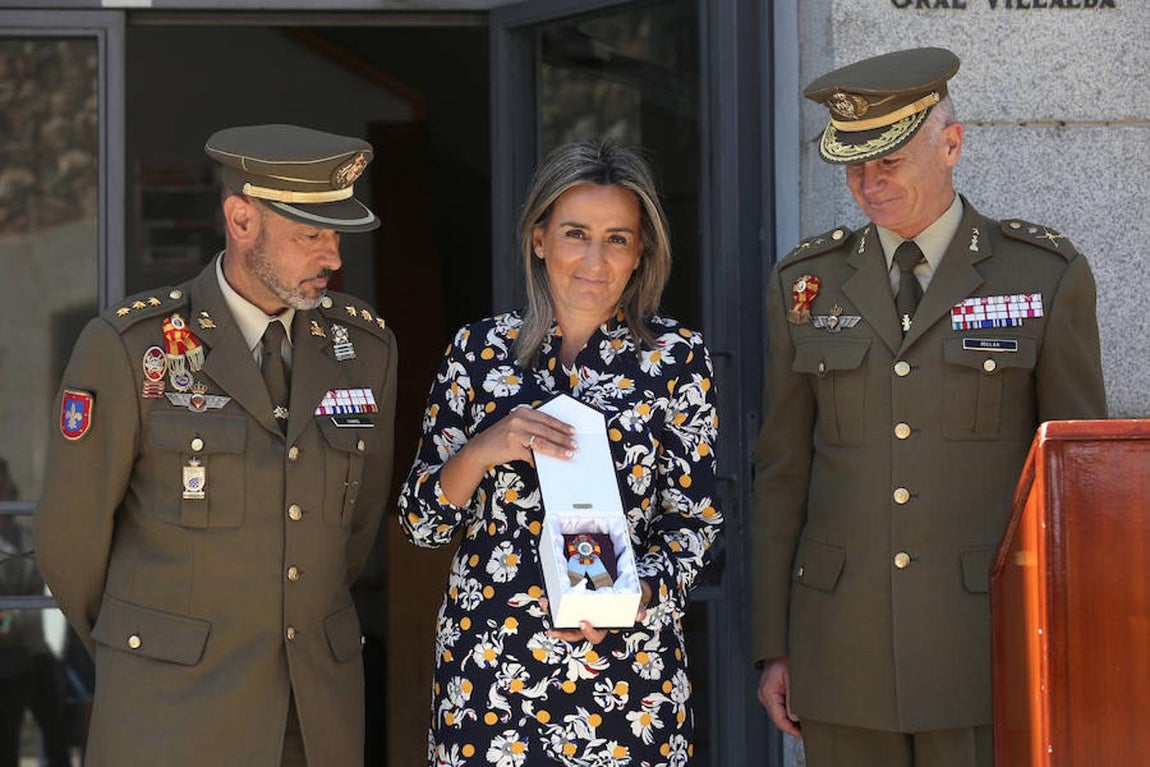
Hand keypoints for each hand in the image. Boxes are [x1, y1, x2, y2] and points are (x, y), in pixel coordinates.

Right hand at [440, 404, 576, 505]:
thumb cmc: (500, 438)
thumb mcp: (516, 428)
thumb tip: (554, 439)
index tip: (573, 431)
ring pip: (542, 441)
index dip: (561, 425)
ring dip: (557, 448)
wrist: (480, 448)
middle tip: (574, 444)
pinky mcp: (512, 446)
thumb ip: (532, 429)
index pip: (546, 418)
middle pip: (546, 429)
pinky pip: (531, 454)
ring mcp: (515, 432)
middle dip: (563, 438)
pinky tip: (550, 463)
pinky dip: (541, 459)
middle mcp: (519, 419)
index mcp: (522, 412)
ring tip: (568, 453)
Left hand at [541, 579, 651, 645]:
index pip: (596, 636)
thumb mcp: (636, 602)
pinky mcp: (575, 601)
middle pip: (574, 633)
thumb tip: (640, 615)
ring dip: (552, 613)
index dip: (589, 632)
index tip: (583, 622)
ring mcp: (582, 612)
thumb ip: (638, 608)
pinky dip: (554, 600)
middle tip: (552, 630)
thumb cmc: (631, 599)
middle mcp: (591, 621)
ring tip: (545, 604)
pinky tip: (547, 594)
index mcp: (604, 625)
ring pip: (564, 619)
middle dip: (562, 633)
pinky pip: (562, 604)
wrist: (629, 587)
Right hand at [758, 657, 800, 736]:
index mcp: (768, 692)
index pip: (778, 719)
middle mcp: (764, 693)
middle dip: (792, 725)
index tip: (802, 734)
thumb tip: (795, 718)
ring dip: (790, 718)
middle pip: (777, 717)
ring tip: (804, 721)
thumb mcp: (794, 680)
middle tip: (806, 730)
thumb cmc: (787, 657)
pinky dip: (788, 710)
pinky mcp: (771, 690)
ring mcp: (766, 692)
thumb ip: (793, 701)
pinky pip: (779, 705)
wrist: (784, 644)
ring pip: (778, 712)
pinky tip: (798, 710)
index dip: (791, 730)